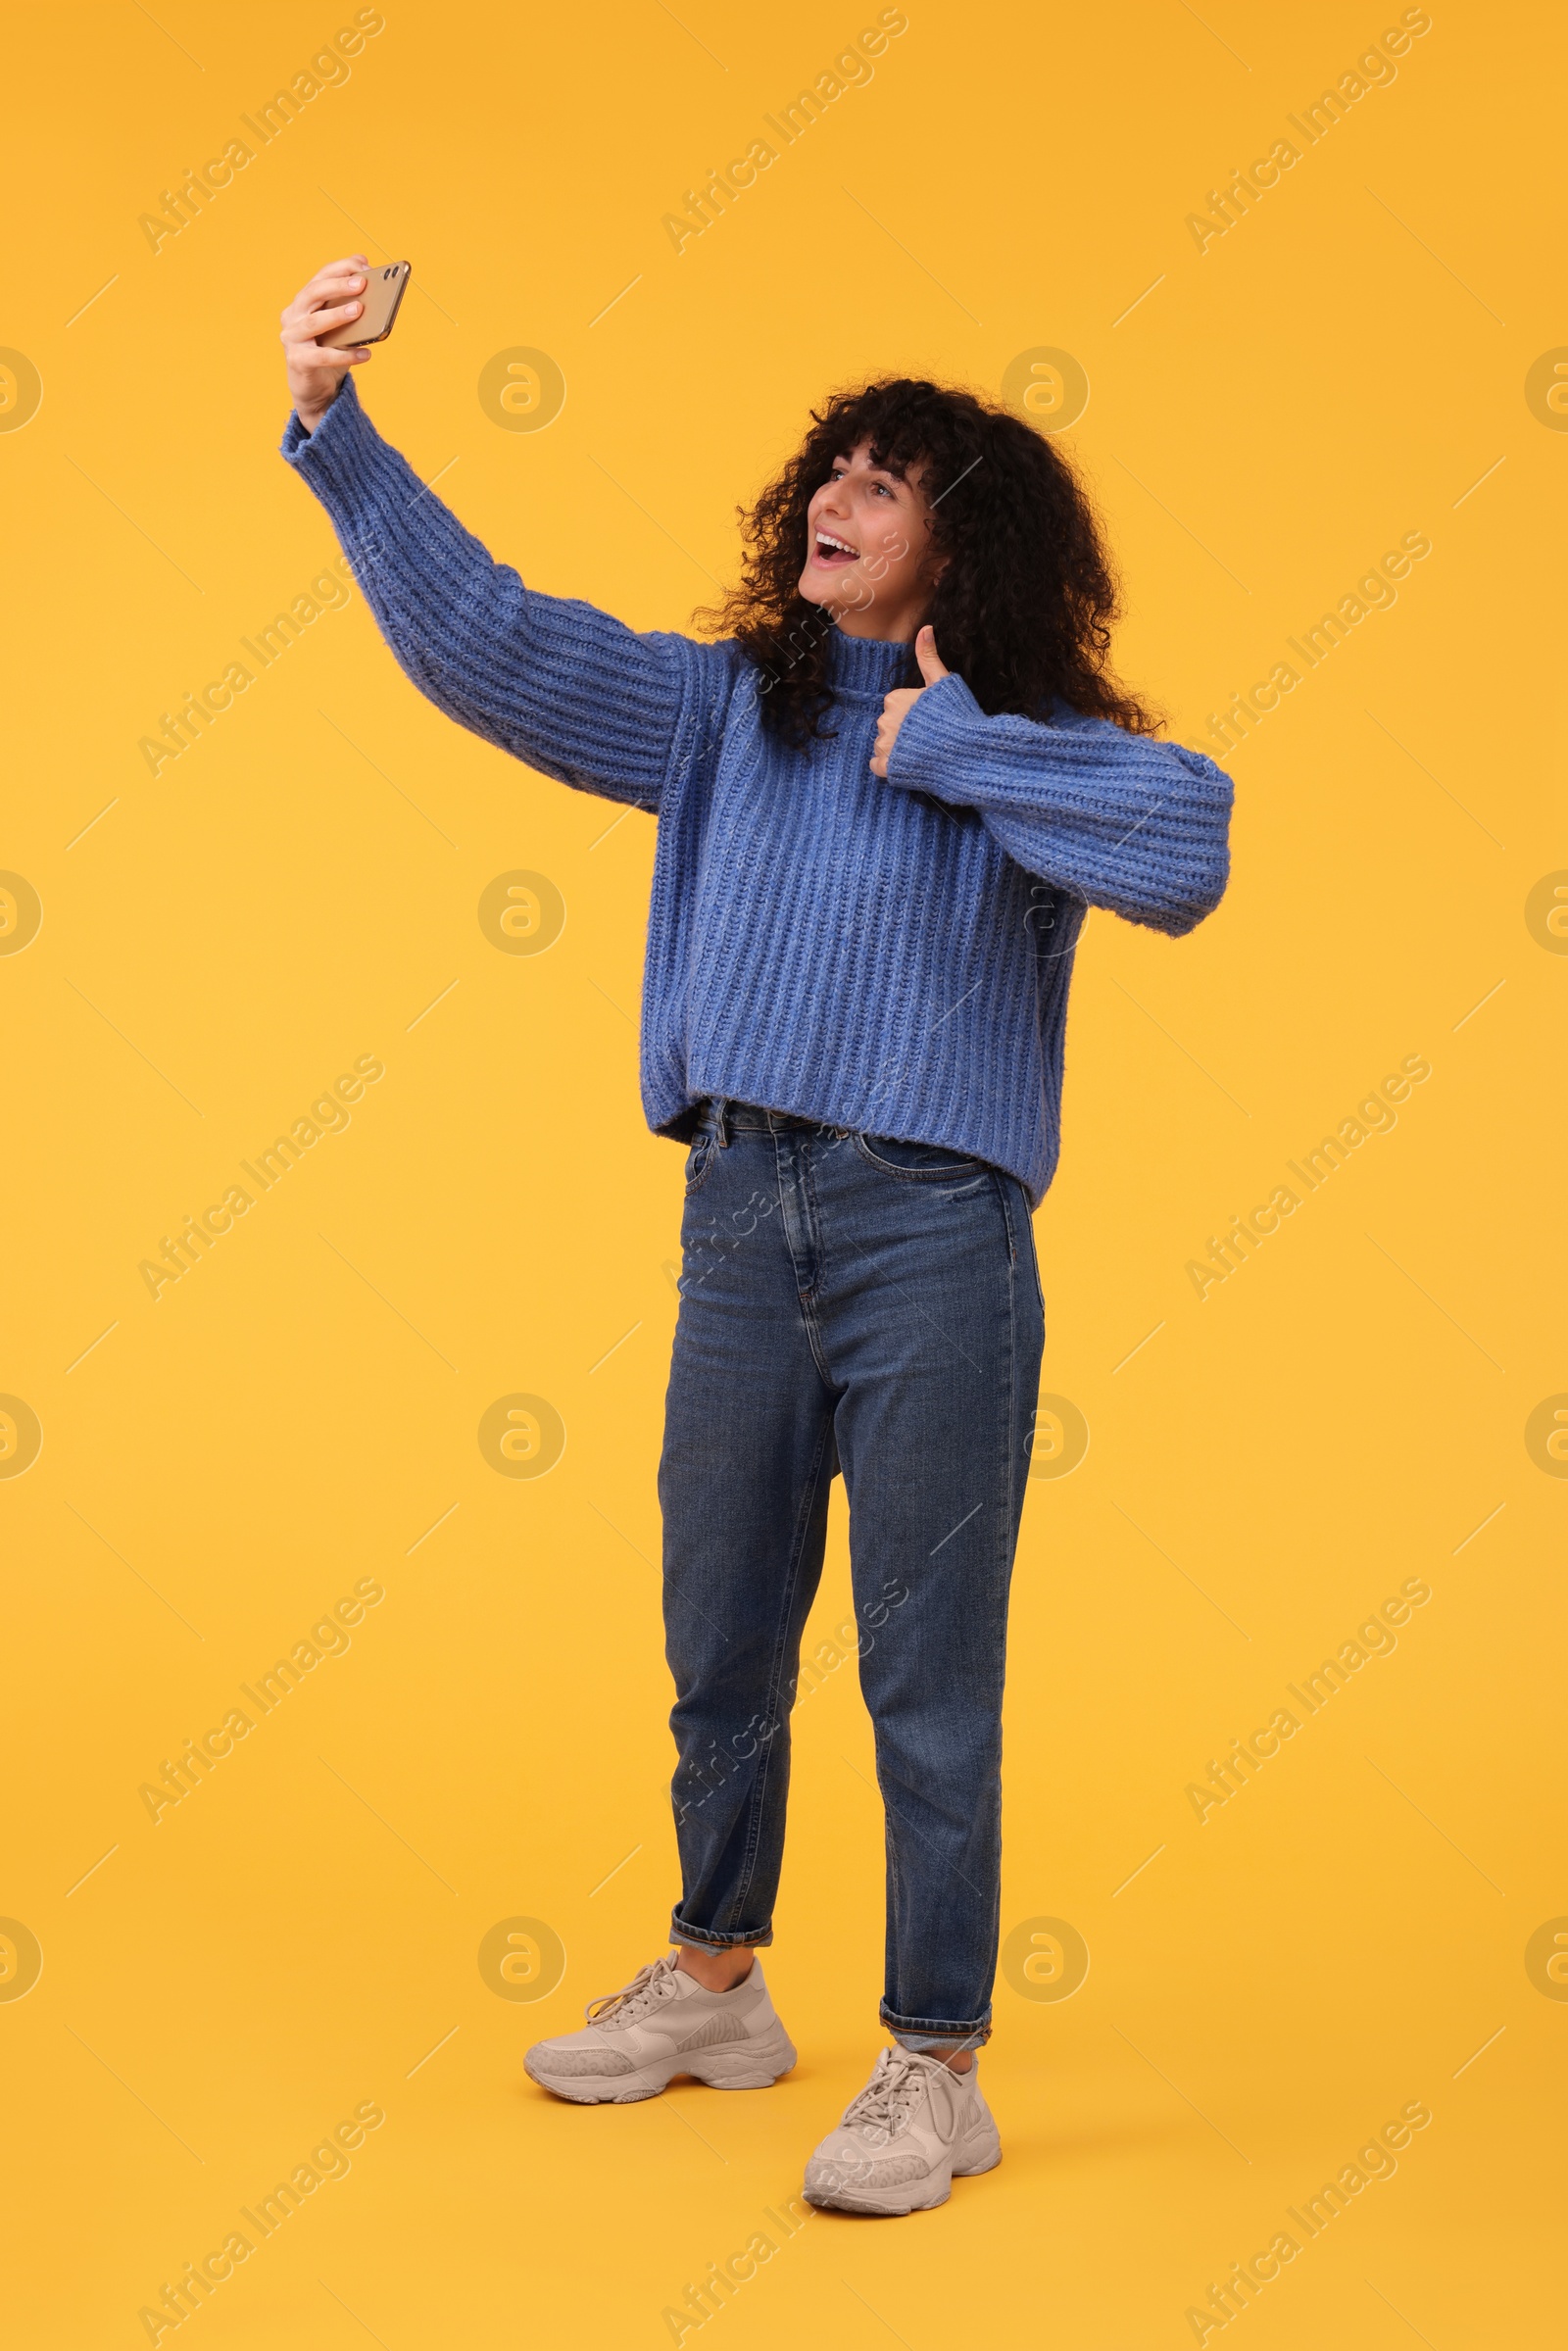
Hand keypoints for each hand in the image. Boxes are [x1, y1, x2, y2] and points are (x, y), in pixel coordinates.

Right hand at [281, 256, 373, 432]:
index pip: (320, 277)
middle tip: (362, 283)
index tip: (364, 264)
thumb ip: (352, 308)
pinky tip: (366, 354)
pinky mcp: (297, 361)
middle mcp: (293, 315)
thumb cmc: (330, 351)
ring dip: (337, 314)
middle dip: (337, 285)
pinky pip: (323, 356)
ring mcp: (292, 338)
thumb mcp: (342, 327)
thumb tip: (378, 293)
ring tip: (360, 309)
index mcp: (303, 302)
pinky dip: (346, 355)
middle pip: (312, 293)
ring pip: (314, 322)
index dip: (341, 268)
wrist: (316, 389)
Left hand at [869, 625, 948, 775]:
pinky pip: (878, 766)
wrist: (964, 752)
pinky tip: (909, 764)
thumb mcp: (943, 682)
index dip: (913, 715)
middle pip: (889, 727)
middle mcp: (884, 720)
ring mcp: (884, 745)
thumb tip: (925, 627)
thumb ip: (928, 657)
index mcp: (894, 698)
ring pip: (884, 746)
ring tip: (922, 752)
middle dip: (904, 732)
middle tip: (928, 738)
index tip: (930, 720)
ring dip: (897, 750)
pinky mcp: (886, 767)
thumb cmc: (956, 716)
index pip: (896, 707)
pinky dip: (891, 766)